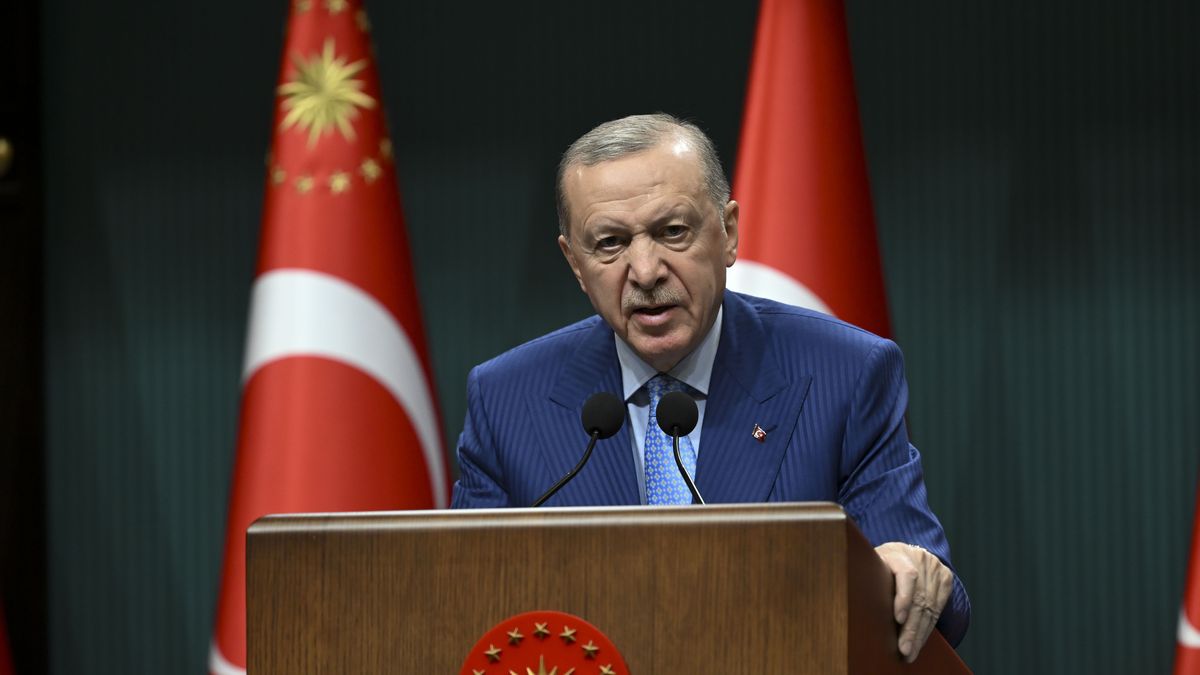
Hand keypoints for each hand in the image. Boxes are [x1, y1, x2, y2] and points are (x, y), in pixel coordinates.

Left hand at [874, 542, 953, 662]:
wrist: (906, 552)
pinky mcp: (945, 580)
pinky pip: (938, 609)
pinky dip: (928, 628)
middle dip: (911, 628)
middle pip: (919, 598)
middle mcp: (920, 559)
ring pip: (930, 607)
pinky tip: (920, 642)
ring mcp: (935, 569)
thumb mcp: (871, 564)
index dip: (903, 598)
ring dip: (920, 634)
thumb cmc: (881, 564)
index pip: (907, 575)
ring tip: (910, 652)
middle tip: (904, 649)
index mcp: (898, 553)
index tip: (898, 619)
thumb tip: (855, 605)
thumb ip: (868, 578)